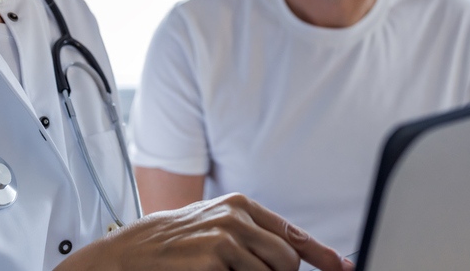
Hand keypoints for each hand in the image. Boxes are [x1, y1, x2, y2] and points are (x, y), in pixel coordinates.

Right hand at [57, 193, 353, 270]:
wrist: (126, 254)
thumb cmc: (171, 245)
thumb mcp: (214, 228)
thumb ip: (252, 237)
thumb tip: (295, 258)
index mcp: (239, 206)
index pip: (293, 235)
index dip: (323, 256)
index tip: (343, 268)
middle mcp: (236, 218)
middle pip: (288, 262)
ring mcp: (225, 239)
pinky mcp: (213, 260)